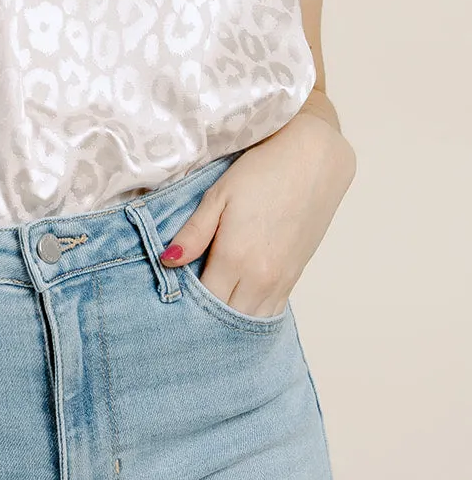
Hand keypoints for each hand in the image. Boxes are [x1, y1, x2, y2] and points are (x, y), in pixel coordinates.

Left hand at [158, 116, 356, 318]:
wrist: (312, 160)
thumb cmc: (262, 172)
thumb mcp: (219, 195)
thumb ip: (194, 233)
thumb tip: (168, 260)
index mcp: (236, 258)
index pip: (204, 300)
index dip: (186, 300)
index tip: (172, 292)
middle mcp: (261, 278)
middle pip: (227, 317)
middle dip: (206, 315)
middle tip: (187, 301)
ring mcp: (282, 281)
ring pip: (251, 320)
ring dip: (230, 317)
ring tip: (211, 302)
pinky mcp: (296, 276)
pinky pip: (272, 311)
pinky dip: (253, 312)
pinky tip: (238, 299)